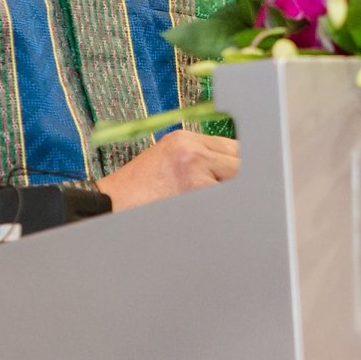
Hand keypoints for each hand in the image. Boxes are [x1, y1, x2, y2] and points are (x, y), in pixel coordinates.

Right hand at [97, 130, 238, 210]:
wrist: (108, 206)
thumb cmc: (137, 193)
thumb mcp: (168, 163)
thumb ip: (201, 162)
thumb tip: (235, 173)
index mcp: (186, 140)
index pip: (233, 147)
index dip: (243, 165)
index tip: (251, 179)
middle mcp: (192, 149)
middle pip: (240, 160)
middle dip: (244, 180)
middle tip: (247, 199)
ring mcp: (195, 169)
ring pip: (238, 180)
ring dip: (239, 196)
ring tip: (234, 211)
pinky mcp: (195, 188)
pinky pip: (226, 198)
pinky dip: (228, 209)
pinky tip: (220, 219)